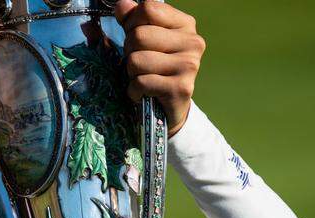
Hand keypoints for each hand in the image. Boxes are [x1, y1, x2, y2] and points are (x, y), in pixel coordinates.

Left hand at [114, 0, 205, 135]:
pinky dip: (134, 90)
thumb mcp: (143, 42)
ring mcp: (189, 65)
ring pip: (137, 60)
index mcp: (185, 24)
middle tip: (139, 63)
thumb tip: (122, 5)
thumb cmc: (154, 70)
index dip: (132, 22)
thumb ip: (132, 21)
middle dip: (129, 51)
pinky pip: (141, 82)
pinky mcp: (181, 88)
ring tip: (142, 78)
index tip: (134, 36)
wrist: (170, 109)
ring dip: (131, 73)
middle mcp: (192, 42)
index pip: (149, 8)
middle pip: (139, 35)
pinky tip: (143, 93)